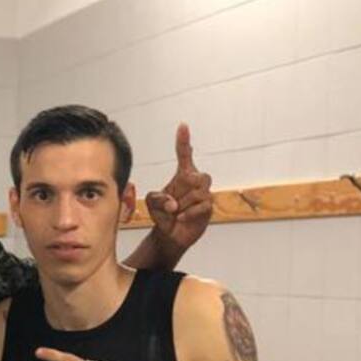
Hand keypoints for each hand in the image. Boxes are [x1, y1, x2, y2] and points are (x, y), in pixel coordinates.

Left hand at [143, 124, 211, 251]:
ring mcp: (204, 195)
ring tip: (176, 213)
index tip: (182, 126)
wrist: (170, 234)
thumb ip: (157, 198)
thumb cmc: (163, 214)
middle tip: (173, 204)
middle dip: (185, 189)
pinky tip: (181, 218)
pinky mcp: (208, 208)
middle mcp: (195, 182)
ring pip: (198, 193)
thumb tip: (174, 204)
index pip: (184, 155)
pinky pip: (202, 206)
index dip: (184, 141)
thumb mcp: (152, 203)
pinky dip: (188, 214)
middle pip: (198, 176)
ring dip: (183, 205)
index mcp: (182, 175)